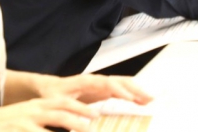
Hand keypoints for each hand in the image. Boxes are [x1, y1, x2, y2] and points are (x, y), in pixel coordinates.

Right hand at [0, 96, 98, 131]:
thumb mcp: (23, 121)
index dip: (80, 107)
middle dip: (79, 115)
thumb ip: (41, 124)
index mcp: (36, 106)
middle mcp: (31, 110)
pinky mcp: (14, 129)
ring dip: (69, 124)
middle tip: (94, 123)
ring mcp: (22, 121)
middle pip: (60, 109)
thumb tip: (61, 128)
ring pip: (51, 120)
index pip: (62, 102)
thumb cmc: (2, 126)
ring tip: (83, 130)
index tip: (95, 113)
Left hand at [35, 73, 152, 105]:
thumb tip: (87, 118)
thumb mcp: (56, 103)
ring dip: (136, 91)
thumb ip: (69, 109)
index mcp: (86, 81)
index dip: (119, 90)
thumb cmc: (51, 95)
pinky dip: (131, 95)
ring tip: (150, 100)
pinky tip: (140, 102)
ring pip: (122, 84)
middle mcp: (96, 80)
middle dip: (135, 89)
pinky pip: (119, 91)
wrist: (47, 87)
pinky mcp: (101, 91)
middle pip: (119, 81)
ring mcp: (100, 84)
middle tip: (148, 98)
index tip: (130, 98)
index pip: (106, 83)